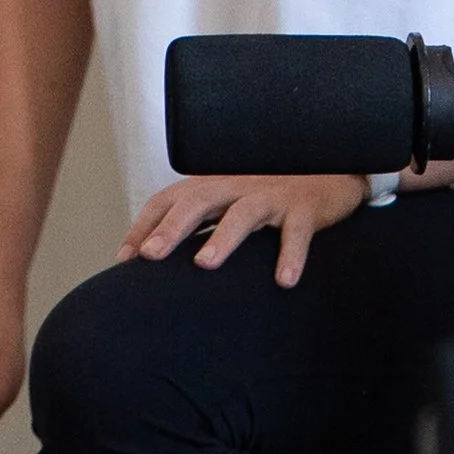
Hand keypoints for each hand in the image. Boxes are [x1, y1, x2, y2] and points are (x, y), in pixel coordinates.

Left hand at [119, 170, 366, 287]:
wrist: (329, 173)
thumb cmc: (268, 195)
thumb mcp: (227, 203)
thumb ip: (197, 223)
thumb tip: (153, 255)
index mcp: (213, 185)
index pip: (168, 199)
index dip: (144, 225)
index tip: (125, 257)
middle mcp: (237, 186)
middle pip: (198, 200)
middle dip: (172, 228)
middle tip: (150, 256)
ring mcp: (271, 196)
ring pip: (243, 213)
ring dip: (223, 238)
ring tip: (205, 264)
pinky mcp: (305, 209)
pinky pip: (296, 232)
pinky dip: (291, 255)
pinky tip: (284, 281)